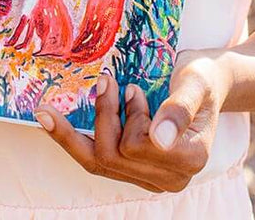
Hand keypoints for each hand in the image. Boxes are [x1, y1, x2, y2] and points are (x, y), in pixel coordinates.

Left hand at [33, 50, 230, 192]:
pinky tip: (47, 117)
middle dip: (104, 115)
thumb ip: (180, 108)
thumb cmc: (203, 77)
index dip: (129, 116)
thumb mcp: (197, 82)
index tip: (133, 88)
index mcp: (190, 159)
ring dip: (83, 125)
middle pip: (113, 156)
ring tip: (89, 92)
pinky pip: (95, 161)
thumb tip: (159, 138)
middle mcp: (170, 177)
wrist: (206, 81)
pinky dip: (70, 138)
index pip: (137, 146)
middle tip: (107, 79)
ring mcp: (150, 178)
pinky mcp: (134, 171)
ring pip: (97, 163)